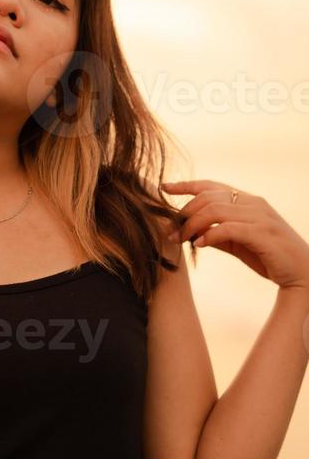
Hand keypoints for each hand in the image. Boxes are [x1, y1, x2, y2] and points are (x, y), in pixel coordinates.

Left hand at [161, 179, 308, 290]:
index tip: (164, 187)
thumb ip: (217, 233)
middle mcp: (253, 203)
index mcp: (246, 200)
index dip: (186, 185)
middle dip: (185, 213)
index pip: (211, 185)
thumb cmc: (269, 256)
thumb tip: (191, 232)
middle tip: (171, 231)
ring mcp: (259, 216)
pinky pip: (229, 228)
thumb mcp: (238, 242)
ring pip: (215, 210)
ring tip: (181, 240)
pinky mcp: (263, 233)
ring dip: (193, 225)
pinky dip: (210, 235)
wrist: (303, 274)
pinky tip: (199, 245)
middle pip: (208, 197)